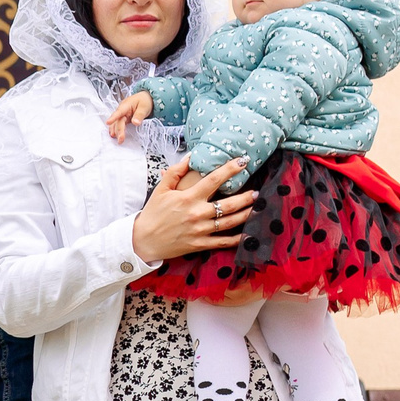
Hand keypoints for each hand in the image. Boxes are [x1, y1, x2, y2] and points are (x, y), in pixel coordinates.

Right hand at [105, 90, 154, 142]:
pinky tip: (114, 135)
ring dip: (115, 131)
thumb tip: (135, 123)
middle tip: (120, 139)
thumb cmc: (144, 101)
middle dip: (118, 130)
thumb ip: (139, 115)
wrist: (146, 98)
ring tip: (116, 139)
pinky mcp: (124, 118)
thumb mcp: (144, 107)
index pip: (119, 112)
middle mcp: (122, 110)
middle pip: (118, 121)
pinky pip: (118, 124)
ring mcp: (122, 114)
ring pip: (116, 123)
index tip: (108, 123)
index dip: (113, 118)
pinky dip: (116, 129)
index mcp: (126, 105)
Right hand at [130, 156, 255, 262]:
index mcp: (188, 198)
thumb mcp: (161, 189)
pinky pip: (223, 242)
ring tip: (257, 207)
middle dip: (246, 196)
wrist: (142, 240)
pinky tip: (249, 233)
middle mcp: (197, 214)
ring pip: (230, 222)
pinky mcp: (200, 244)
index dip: (230, 169)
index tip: (243, 162)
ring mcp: (200, 230)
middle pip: (228, 204)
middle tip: (257, 191)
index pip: (214, 180)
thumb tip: (190, 156)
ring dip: (246, 214)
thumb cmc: (152, 213)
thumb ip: (176, 171)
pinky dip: (238, 239)